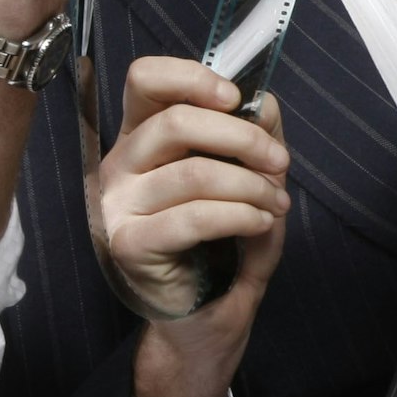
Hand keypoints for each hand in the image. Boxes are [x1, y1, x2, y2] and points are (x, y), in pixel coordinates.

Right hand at [91, 59, 286, 396]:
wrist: (206, 320)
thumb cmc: (224, 246)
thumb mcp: (249, 182)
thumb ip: (254, 139)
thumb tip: (265, 102)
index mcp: (143, 137)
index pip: (145, 79)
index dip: (191, 76)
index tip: (237, 97)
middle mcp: (120, 165)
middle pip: (175, 120)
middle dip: (242, 137)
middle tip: (279, 161)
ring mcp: (116, 206)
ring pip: (192, 171)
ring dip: (252, 185)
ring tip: (277, 202)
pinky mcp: (128, 244)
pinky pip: (192, 216)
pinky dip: (240, 215)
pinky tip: (261, 223)